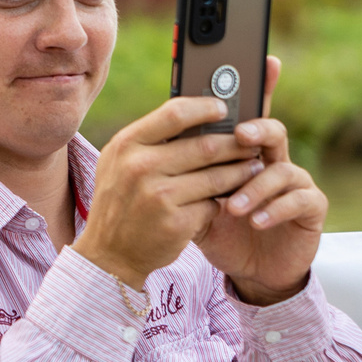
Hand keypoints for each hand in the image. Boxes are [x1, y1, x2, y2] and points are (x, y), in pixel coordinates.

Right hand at [79, 58, 319, 302]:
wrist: (108, 253)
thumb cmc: (122, 200)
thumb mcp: (121, 162)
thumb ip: (152, 139)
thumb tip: (201, 116)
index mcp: (127, 145)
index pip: (175, 113)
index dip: (205, 108)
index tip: (224, 109)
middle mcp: (140, 168)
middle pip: (205, 146)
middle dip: (235, 145)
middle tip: (252, 143)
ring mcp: (158, 197)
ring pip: (217, 178)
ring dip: (241, 172)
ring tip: (253, 168)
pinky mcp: (176, 223)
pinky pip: (213, 206)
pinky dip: (222, 203)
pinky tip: (227, 201)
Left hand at [193, 61, 324, 303]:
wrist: (250, 271)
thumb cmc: (221, 230)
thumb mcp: (194, 201)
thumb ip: (182, 173)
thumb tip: (151, 144)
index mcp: (245, 152)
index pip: (248, 115)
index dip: (256, 87)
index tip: (257, 64)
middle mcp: (273, 159)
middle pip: (271, 130)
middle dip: (256, 130)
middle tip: (239, 136)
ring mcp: (296, 182)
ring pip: (283, 168)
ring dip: (256, 186)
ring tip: (234, 206)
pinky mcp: (312, 208)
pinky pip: (300, 199)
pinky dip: (276, 209)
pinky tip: (256, 221)